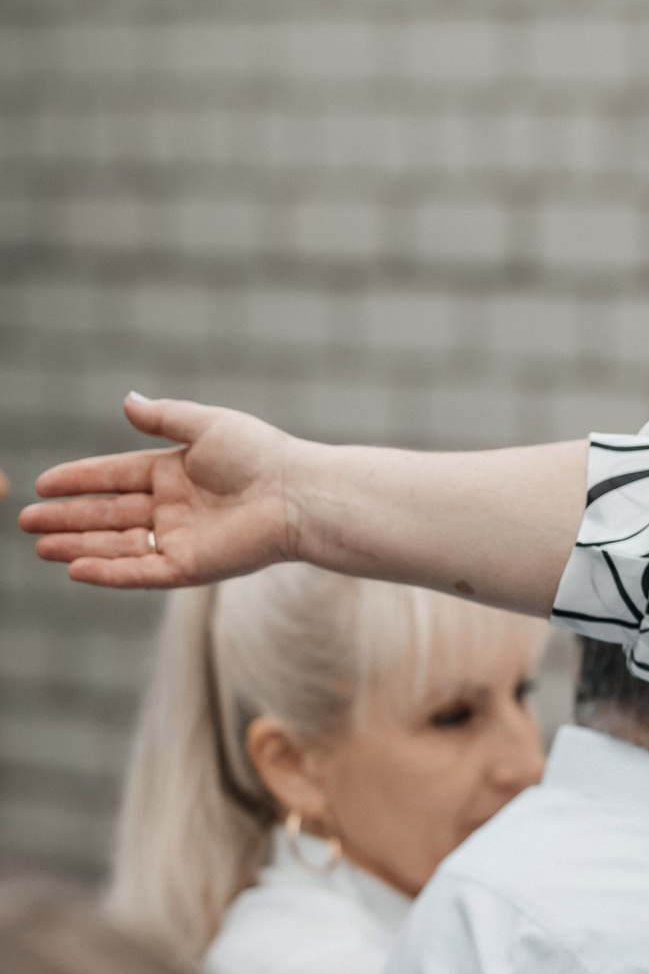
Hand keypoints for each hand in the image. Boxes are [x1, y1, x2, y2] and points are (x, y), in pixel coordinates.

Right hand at [19, 395, 308, 588]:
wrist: (298, 494)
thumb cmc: (260, 454)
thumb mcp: (207, 426)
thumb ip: (164, 418)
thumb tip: (126, 401)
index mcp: (177, 472)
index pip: (116, 476)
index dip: (79, 480)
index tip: (42, 483)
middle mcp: (176, 508)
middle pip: (110, 514)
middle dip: (68, 518)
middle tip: (26, 521)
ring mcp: (182, 540)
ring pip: (118, 545)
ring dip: (79, 546)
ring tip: (40, 547)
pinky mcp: (192, 568)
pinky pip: (141, 572)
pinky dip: (109, 572)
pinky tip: (76, 569)